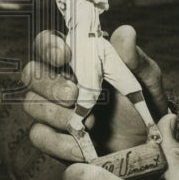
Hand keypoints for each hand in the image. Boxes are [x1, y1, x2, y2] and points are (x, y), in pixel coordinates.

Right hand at [22, 25, 166, 160]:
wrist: (147, 142)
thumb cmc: (143, 103)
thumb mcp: (145, 79)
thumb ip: (133, 58)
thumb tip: (126, 33)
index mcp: (78, 59)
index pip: (48, 43)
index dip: (49, 46)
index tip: (64, 55)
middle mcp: (59, 80)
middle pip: (32, 73)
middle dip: (50, 84)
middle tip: (73, 95)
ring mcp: (52, 109)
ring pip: (32, 104)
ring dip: (57, 115)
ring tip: (89, 124)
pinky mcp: (53, 137)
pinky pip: (39, 135)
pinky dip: (58, 142)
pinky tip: (80, 147)